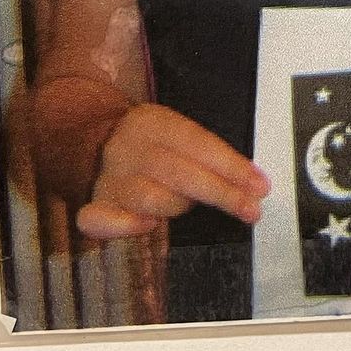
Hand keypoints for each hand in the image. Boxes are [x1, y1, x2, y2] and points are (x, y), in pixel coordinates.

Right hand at [76, 104, 270, 238]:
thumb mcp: (175, 131)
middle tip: (251, 209)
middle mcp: (129, 148)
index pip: (200, 144)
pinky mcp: (94, 204)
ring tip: (189, 205)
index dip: (232, 167)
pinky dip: (127, 227)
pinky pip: (103, 221)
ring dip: (179, 207)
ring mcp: (109, 177)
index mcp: (154, 122)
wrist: (91, 138)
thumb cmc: (150, 142)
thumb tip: (251, 182)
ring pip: (152, 200)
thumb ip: (206, 152)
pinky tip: (147, 226)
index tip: (259, 186)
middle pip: (180, 173)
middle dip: (222, 194)